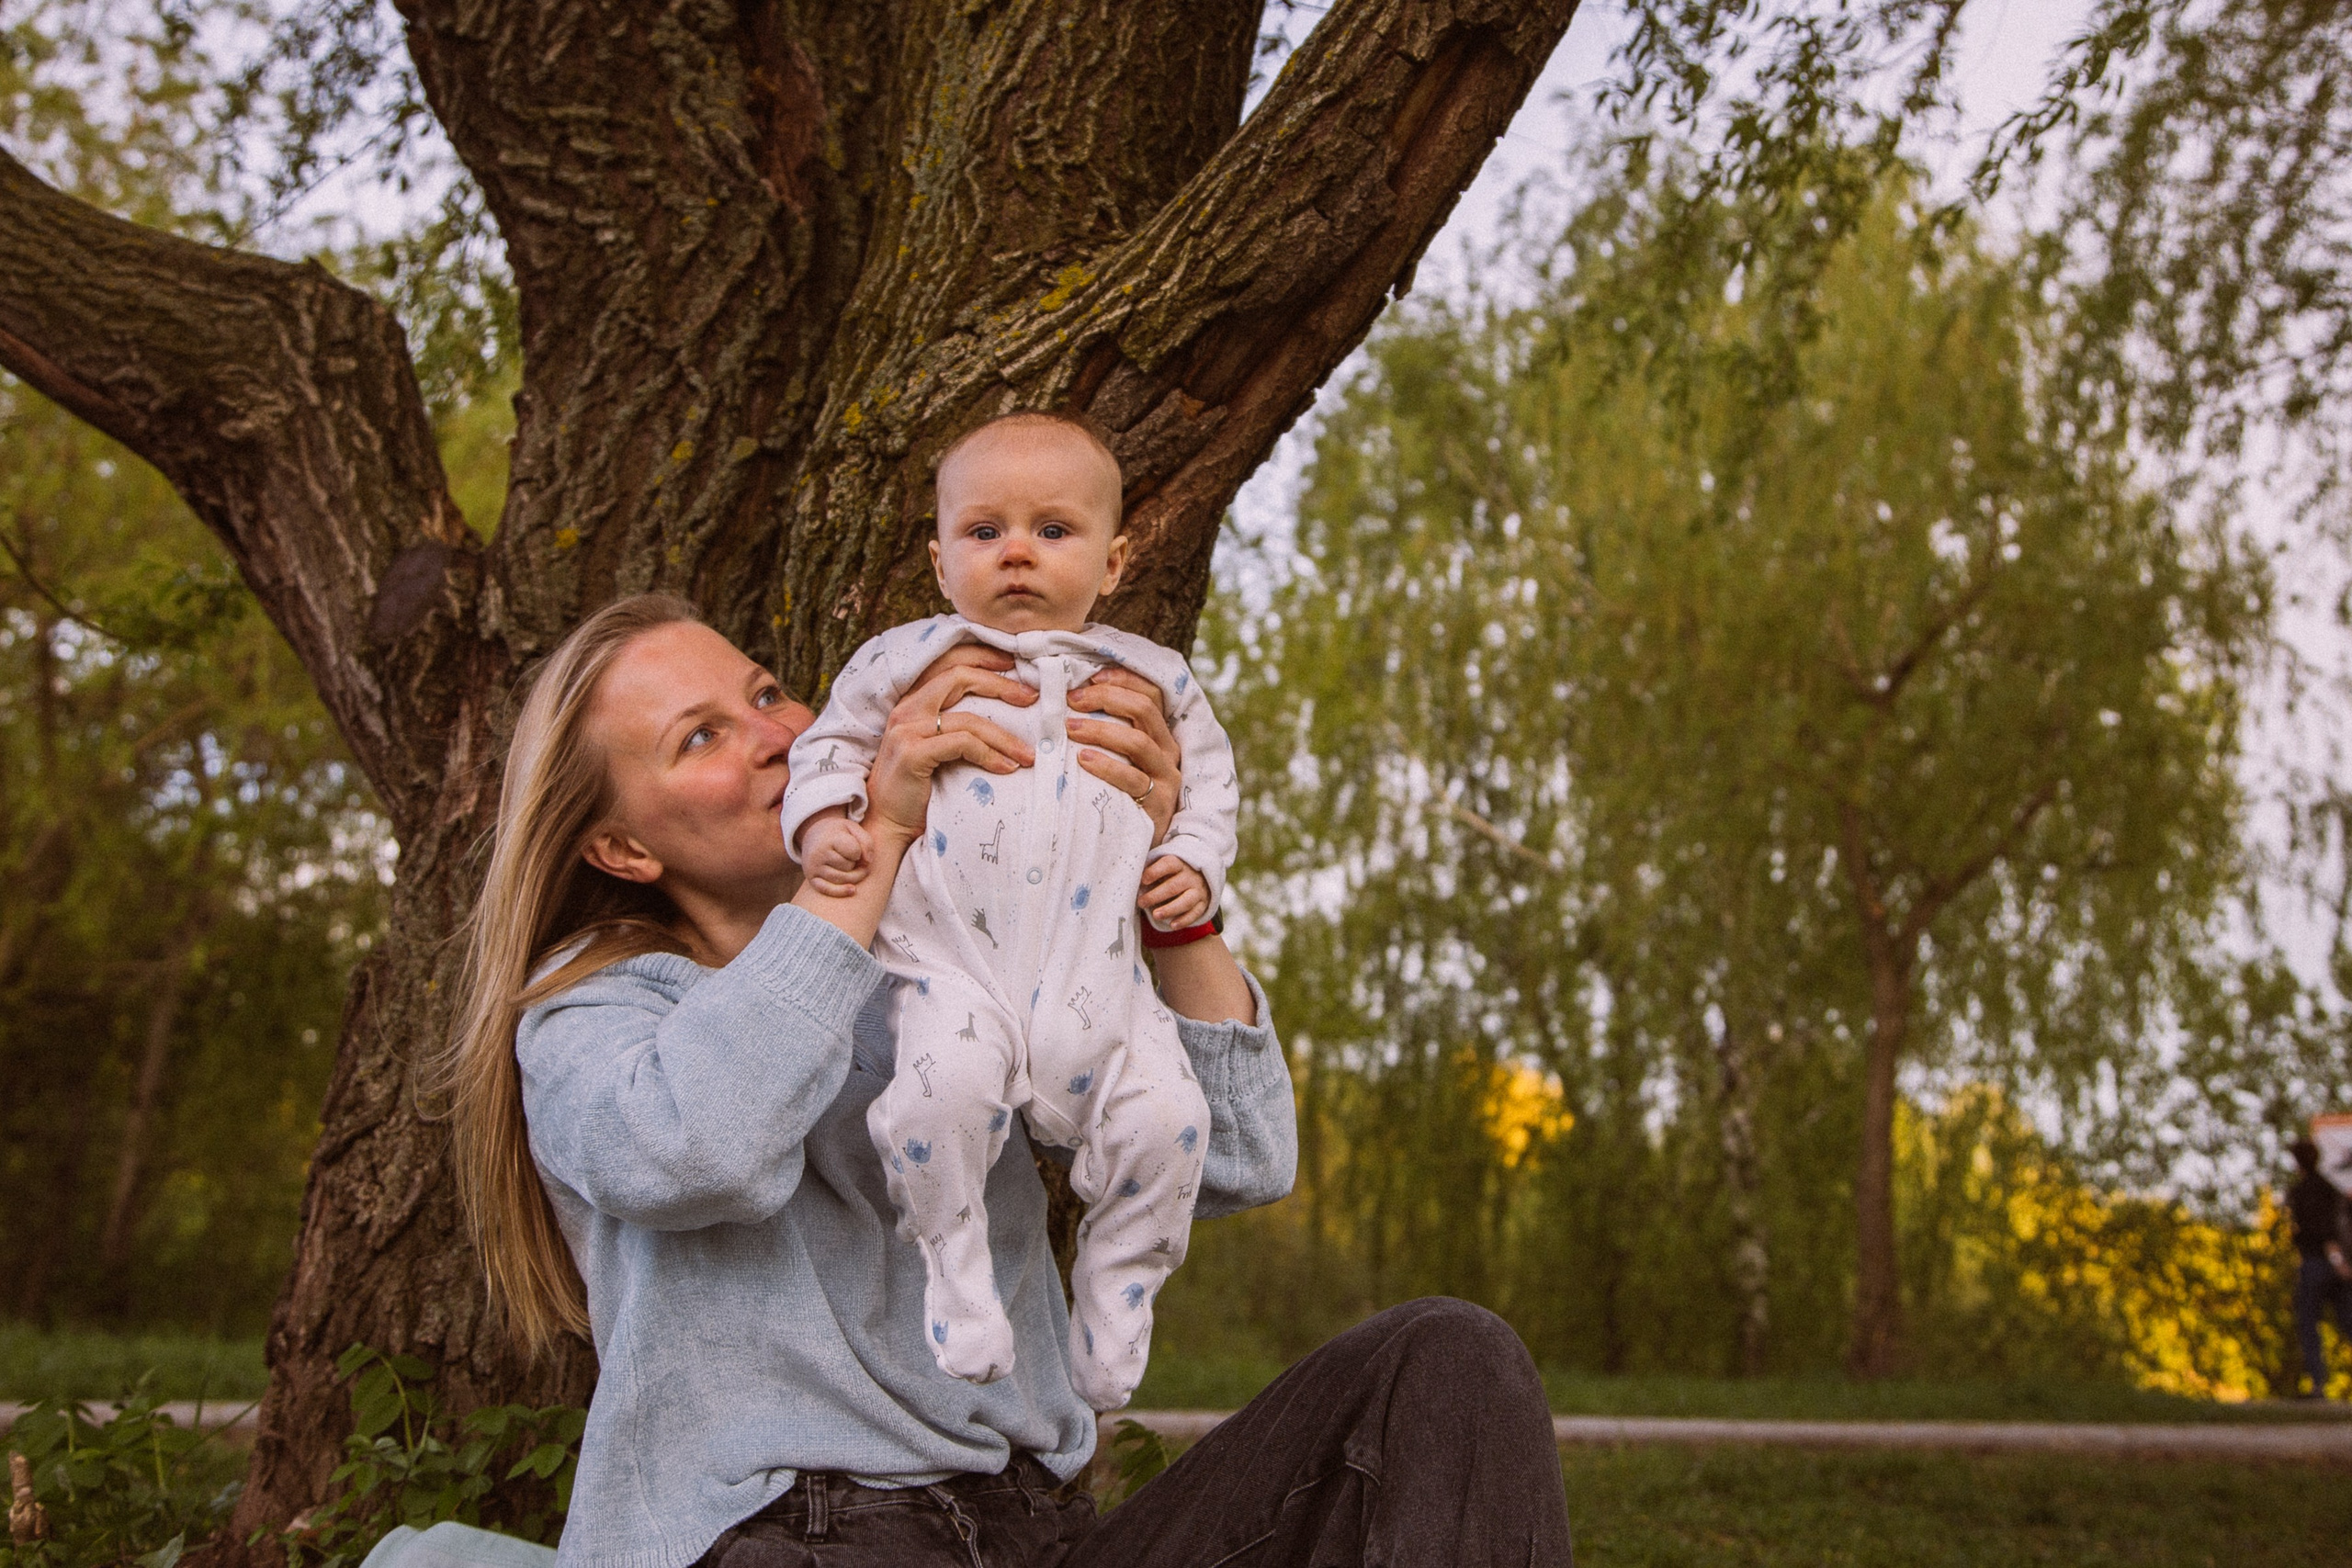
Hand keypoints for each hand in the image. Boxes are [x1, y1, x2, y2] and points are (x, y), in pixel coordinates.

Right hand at [802, 813, 873, 898]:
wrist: (814, 836)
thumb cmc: (839, 834)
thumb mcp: (853, 829)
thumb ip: (866, 842)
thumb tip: (868, 863)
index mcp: (829, 838)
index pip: (854, 851)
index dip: (860, 852)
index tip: (855, 847)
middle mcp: (818, 854)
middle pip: (848, 866)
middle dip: (856, 864)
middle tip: (854, 858)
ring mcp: (813, 868)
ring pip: (841, 879)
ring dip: (853, 876)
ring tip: (854, 867)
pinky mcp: (811, 879)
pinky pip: (827, 890)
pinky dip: (841, 892)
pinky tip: (853, 890)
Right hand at [867, 644, 1037, 842]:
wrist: (887, 825)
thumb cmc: (917, 789)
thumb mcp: (937, 748)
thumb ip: (957, 726)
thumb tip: (1009, 713)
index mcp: (912, 702)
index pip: (947, 663)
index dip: (981, 657)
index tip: (1013, 664)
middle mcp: (906, 709)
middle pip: (958, 677)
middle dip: (1000, 685)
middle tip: (1030, 698)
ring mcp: (906, 730)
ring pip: (968, 719)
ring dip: (1004, 737)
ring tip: (1028, 755)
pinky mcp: (912, 754)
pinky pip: (962, 744)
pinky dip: (990, 755)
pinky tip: (1006, 768)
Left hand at [1069, 667, 1180, 842]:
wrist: (1137, 845)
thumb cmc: (1120, 793)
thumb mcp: (1120, 759)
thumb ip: (1108, 732)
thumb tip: (1072, 698)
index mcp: (1160, 735)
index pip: (1151, 694)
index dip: (1123, 680)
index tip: (1090, 677)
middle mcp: (1168, 752)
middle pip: (1145, 710)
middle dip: (1107, 698)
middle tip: (1071, 701)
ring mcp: (1165, 778)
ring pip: (1138, 742)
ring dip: (1101, 730)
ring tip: (1070, 729)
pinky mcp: (1157, 804)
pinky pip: (1132, 780)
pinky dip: (1106, 766)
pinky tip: (1083, 760)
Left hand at [1140, 857, 1209, 929]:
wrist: (1199, 877)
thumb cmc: (1172, 873)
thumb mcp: (1163, 866)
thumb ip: (1150, 870)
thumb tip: (1131, 878)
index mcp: (1179, 863)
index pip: (1169, 864)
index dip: (1155, 871)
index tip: (1143, 880)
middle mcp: (1190, 877)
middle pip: (1174, 886)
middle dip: (1156, 895)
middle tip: (1141, 902)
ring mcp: (1198, 891)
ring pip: (1186, 901)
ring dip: (1170, 909)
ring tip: (1155, 915)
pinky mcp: (1203, 904)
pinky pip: (1195, 913)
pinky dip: (1184, 920)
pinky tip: (1172, 925)